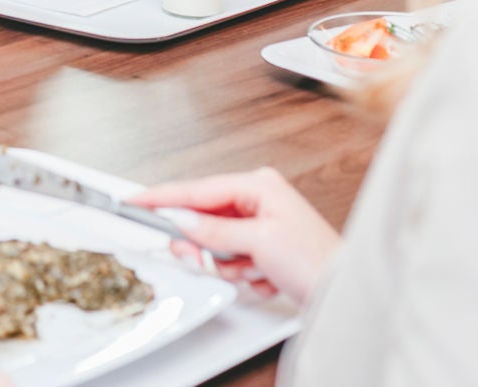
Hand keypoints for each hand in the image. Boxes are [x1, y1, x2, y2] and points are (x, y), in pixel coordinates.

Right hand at [127, 168, 342, 305]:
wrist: (342, 292)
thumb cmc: (316, 260)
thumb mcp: (259, 241)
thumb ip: (215, 230)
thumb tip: (183, 220)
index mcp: (257, 185)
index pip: (198, 189)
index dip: (164, 197)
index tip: (136, 201)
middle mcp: (257, 199)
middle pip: (204, 219)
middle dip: (207, 246)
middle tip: (206, 259)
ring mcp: (259, 224)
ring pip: (215, 244)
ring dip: (229, 264)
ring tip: (253, 270)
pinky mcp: (261, 248)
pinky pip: (230, 260)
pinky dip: (242, 273)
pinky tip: (263, 276)